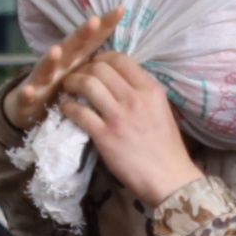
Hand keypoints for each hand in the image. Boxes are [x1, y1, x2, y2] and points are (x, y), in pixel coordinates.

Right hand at [4, 9, 124, 132]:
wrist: (26, 107)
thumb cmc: (59, 90)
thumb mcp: (80, 76)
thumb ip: (97, 65)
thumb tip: (126, 56)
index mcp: (75, 60)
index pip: (92, 40)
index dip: (104, 26)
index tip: (120, 10)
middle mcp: (58, 65)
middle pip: (71, 47)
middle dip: (81, 34)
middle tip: (94, 21)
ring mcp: (41, 79)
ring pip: (46, 67)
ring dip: (50, 59)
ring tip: (56, 50)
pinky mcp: (27, 97)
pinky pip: (26, 96)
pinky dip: (26, 94)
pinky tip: (28, 92)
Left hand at [57, 51, 200, 206]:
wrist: (169, 178)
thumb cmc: (166, 147)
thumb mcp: (161, 110)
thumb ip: (142, 93)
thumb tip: (121, 82)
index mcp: (150, 90)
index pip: (121, 59)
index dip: (102, 58)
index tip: (95, 65)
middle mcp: (134, 98)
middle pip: (100, 68)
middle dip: (84, 69)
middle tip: (77, 78)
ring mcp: (119, 116)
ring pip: (87, 84)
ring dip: (72, 83)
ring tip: (68, 89)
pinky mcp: (105, 136)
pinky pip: (79, 112)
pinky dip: (68, 107)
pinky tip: (66, 109)